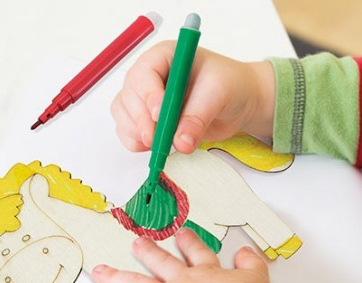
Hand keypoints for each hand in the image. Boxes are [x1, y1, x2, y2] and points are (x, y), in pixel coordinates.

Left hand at [72, 229, 272, 282]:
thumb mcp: (259, 281)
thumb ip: (252, 264)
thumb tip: (246, 252)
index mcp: (206, 273)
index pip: (196, 254)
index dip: (189, 243)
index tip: (182, 234)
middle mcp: (181, 282)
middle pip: (160, 263)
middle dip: (147, 252)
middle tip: (136, 243)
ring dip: (114, 276)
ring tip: (98, 272)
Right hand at [111, 41, 275, 153]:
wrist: (237, 103)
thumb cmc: (229, 86)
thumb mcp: (218, 94)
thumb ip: (197, 117)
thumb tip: (181, 143)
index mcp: (165, 57)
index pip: (145, 72)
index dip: (149, 95)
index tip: (159, 115)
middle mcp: (150, 76)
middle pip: (130, 96)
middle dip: (141, 120)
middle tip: (157, 138)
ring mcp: (145, 99)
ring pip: (124, 115)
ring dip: (136, 133)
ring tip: (158, 143)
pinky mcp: (147, 120)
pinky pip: (129, 132)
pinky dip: (136, 143)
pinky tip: (153, 146)